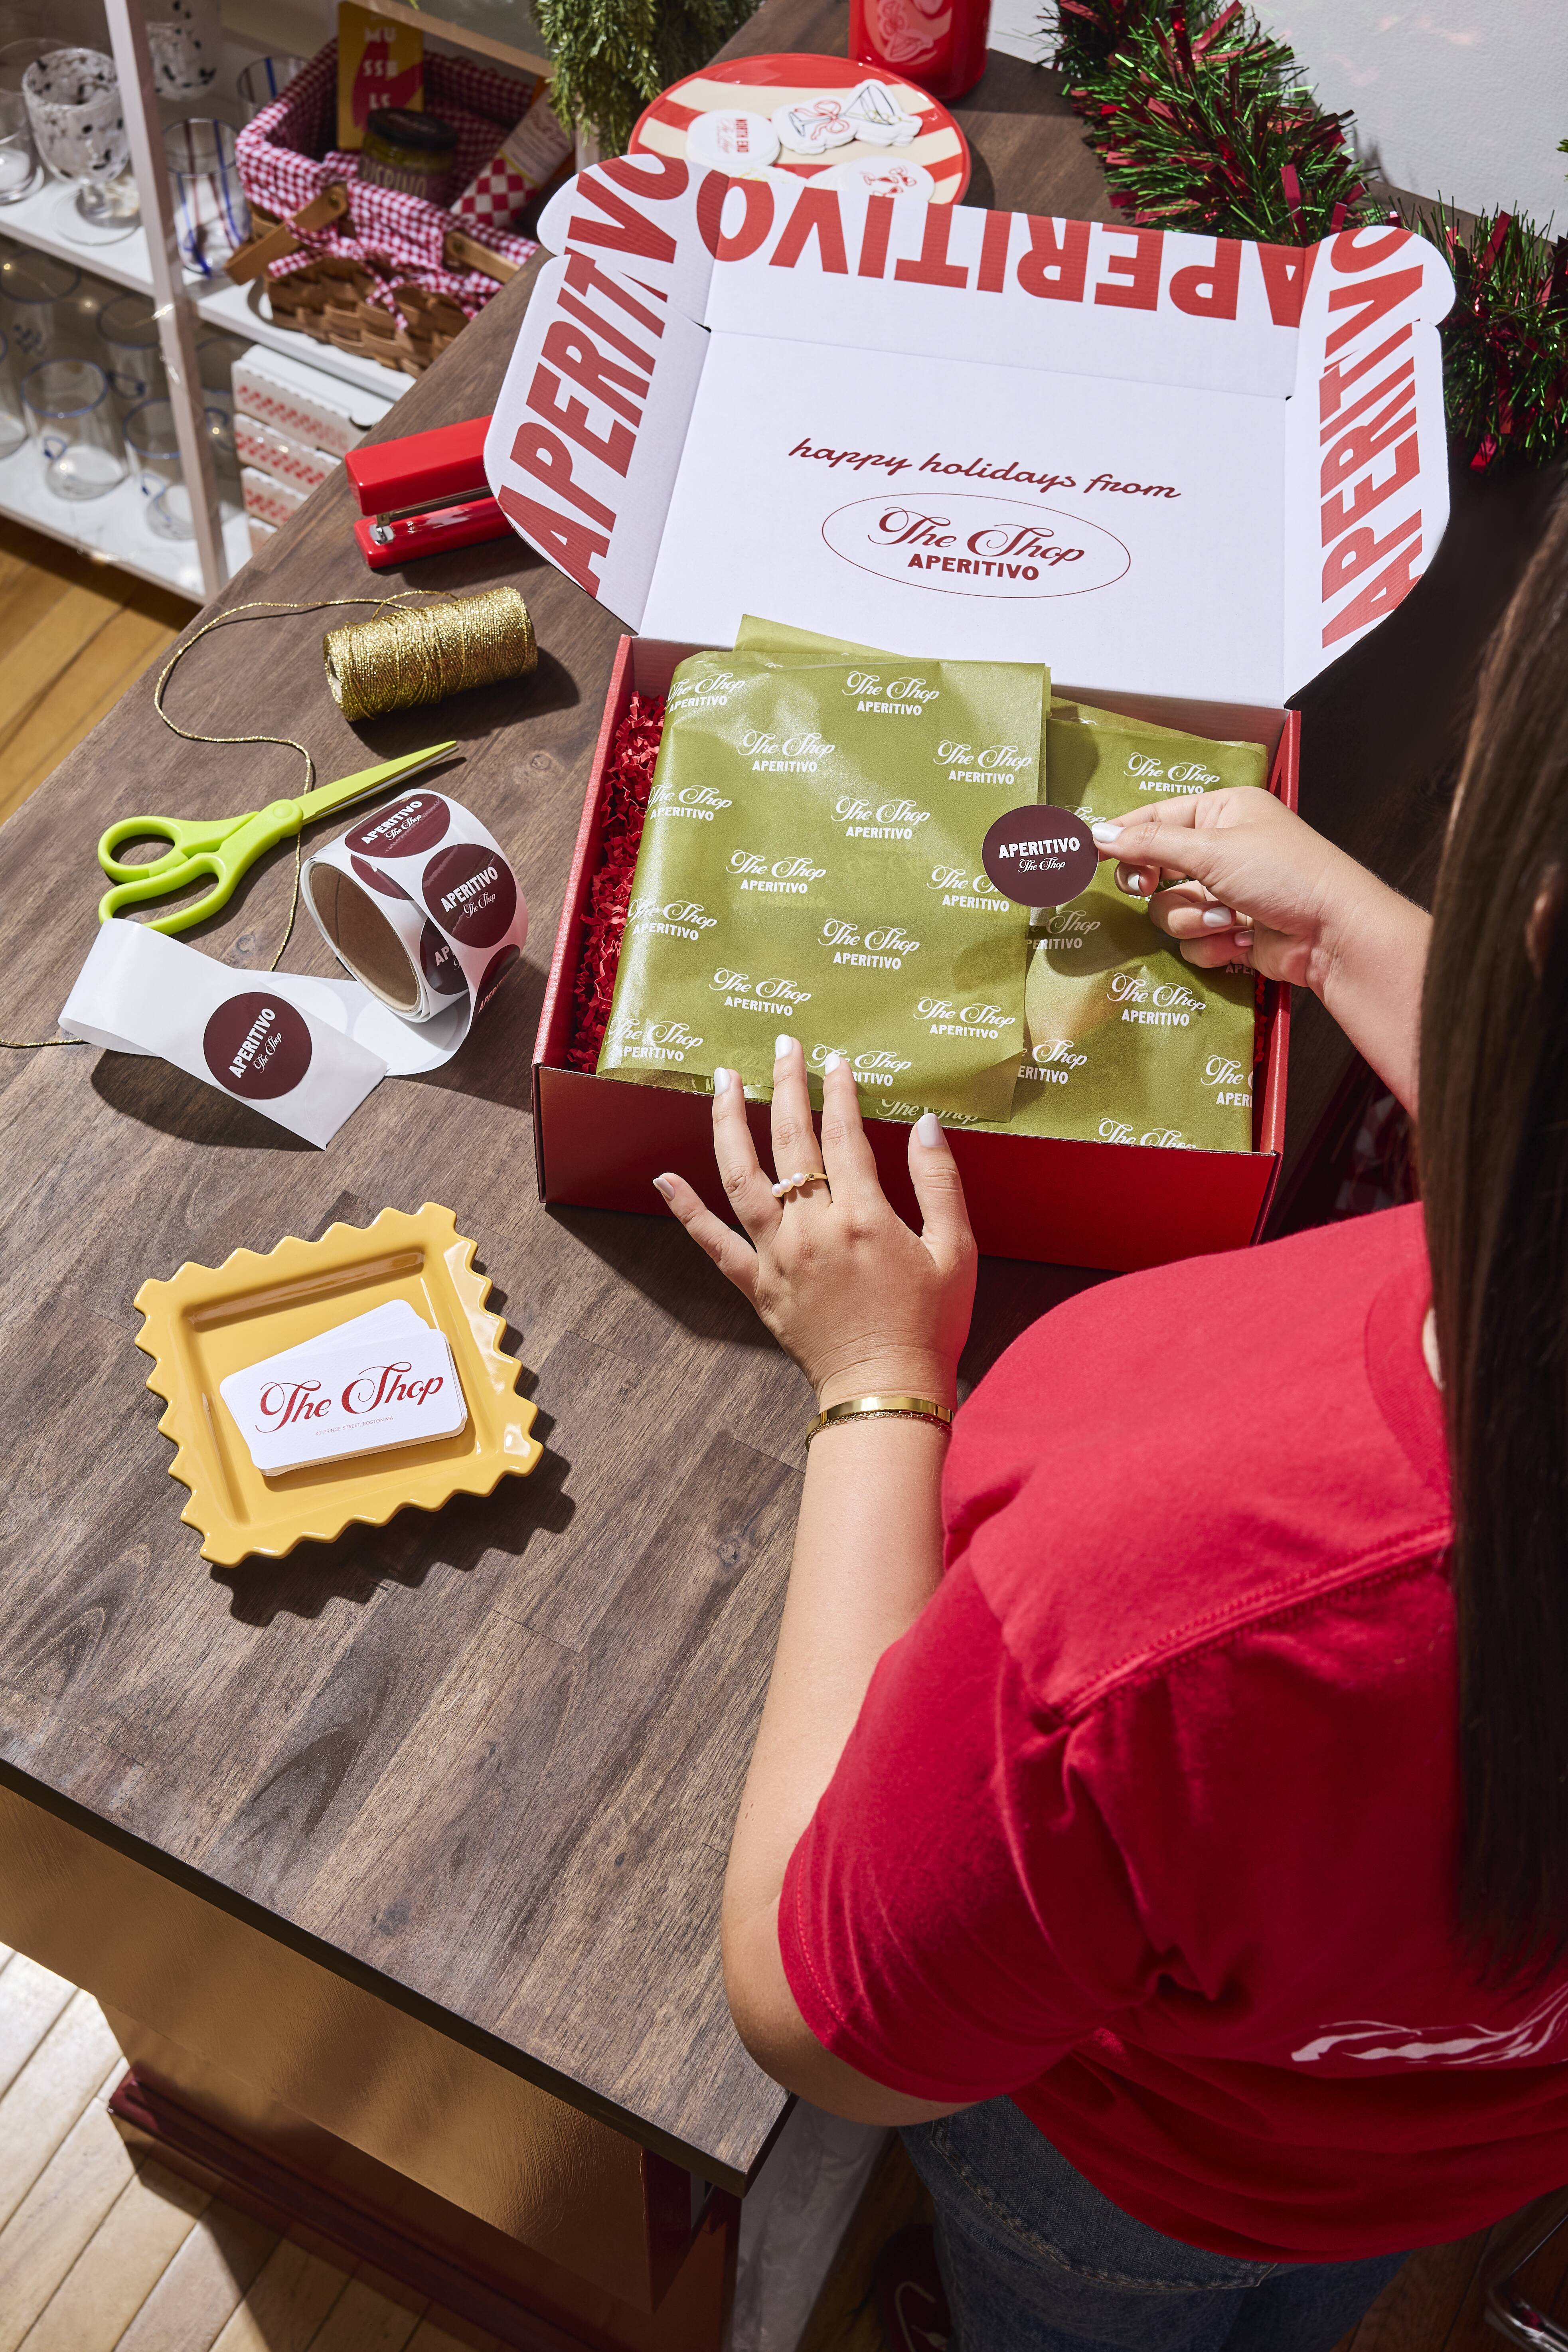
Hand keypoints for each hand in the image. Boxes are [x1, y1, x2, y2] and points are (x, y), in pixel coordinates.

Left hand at [654, 1036, 976, 1406]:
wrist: (887, 1390)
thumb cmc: (929, 1324)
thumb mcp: (956, 1251)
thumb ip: (939, 1183)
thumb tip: (924, 1124)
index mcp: (864, 1217)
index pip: (844, 1135)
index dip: (839, 1092)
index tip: (836, 1059)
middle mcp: (812, 1229)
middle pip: (791, 1142)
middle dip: (786, 1086)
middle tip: (783, 1047)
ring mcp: (777, 1256)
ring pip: (742, 1177)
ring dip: (728, 1124)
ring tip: (723, 1082)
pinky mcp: (756, 1285)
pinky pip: (712, 1243)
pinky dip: (685, 1210)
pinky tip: (664, 1178)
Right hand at [1090, 789, 1375, 988]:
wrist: (1331, 933)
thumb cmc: (1284, 875)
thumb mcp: (1212, 849)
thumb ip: (1151, 843)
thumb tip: (1101, 834)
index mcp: (1223, 813)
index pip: (1157, 817)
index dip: (1122, 835)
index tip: (1088, 851)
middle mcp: (1222, 850)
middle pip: (1156, 866)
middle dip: (1156, 884)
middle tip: (1148, 887)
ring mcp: (1225, 892)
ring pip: (1170, 910)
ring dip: (1193, 919)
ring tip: (1226, 917)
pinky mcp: (1229, 930)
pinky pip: (1191, 940)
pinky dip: (1211, 942)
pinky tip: (1239, 937)